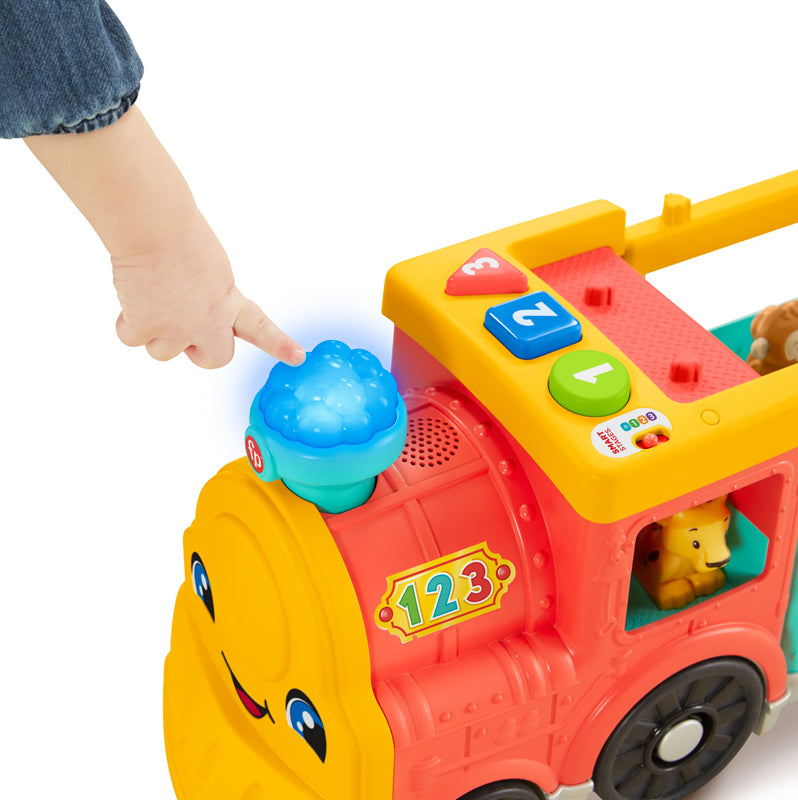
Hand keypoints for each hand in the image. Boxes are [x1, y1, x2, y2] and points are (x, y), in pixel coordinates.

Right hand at [25, 107, 303, 367]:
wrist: (154, 225)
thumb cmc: (178, 236)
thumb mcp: (210, 270)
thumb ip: (209, 299)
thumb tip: (186, 318)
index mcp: (229, 301)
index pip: (260, 327)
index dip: (279, 345)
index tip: (298, 357)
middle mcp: (209, 321)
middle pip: (212, 360)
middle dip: (196, 350)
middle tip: (181, 326)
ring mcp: (178, 328)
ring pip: (162, 352)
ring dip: (153, 331)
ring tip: (151, 295)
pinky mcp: (146, 328)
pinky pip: (131, 338)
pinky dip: (126, 321)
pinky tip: (132, 294)